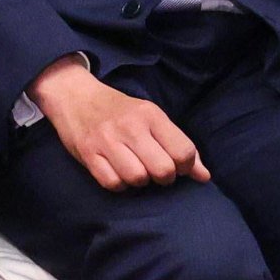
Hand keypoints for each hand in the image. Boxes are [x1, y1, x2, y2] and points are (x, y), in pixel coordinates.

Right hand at [31, 57, 207, 190]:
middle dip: (163, 177)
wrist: (75, 96)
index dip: (185, 167)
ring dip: (139, 180)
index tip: (174, 164)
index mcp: (151, 115)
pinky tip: (117, 173)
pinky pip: (112, 183)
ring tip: (134, 170)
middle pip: (163, 170)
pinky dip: (118, 184)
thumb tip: (204, 177)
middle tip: (154, 170)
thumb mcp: (151, 119)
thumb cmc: (119, 111)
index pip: (183, 152)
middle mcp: (130, 127)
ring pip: (137, 178)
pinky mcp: (87, 153)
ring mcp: (106, 140)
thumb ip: (179, 145)